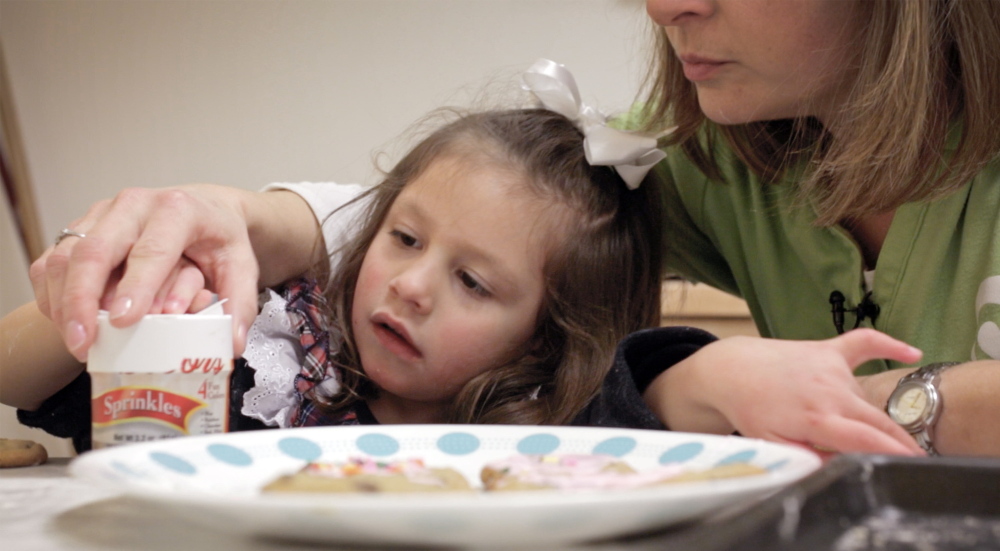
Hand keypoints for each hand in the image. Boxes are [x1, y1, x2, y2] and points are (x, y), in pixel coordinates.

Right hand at [30, 185, 260, 360]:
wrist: (203, 207)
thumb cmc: (218, 237)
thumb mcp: (242, 265)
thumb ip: (240, 303)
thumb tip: (231, 345)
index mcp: (177, 210)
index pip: (151, 250)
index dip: (135, 287)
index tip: (122, 321)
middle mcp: (134, 205)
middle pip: (95, 249)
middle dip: (82, 299)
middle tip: (84, 342)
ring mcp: (102, 213)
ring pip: (65, 255)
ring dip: (63, 302)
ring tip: (75, 342)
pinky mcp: (80, 227)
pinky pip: (52, 260)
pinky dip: (52, 294)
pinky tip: (65, 323)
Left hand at [648, 328, 925, 457]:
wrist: (731, 370)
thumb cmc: (751, 410)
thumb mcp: (774, 444)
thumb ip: (807, 457)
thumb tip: (837, 465)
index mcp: (816, 417)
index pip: (865, 439)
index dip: (892, 453)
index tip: (914, 465)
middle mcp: (829, 390)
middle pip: (877, 420)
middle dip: (901, 442)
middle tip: (919, 461)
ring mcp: (830, 367)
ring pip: (866, 399)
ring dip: (869, 416)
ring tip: (853, 428)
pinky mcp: (828, 349)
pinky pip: (864, 342)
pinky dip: (889, 345)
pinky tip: (914, 352)